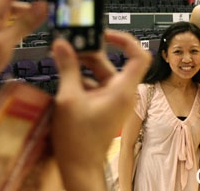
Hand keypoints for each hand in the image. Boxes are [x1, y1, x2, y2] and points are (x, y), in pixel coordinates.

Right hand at [51, 30, 150, 189]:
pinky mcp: (104, 104)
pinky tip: (64, 77)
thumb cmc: (79, 141)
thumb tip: (62, 47)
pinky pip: (95, 84)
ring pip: (99, 73)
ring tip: (61, 60)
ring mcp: (113, 99)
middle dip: (87, 54)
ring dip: (80, 66)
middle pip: (109, 63)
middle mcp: (122, 93)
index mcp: (122, 90)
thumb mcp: (69, 99)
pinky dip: (80, 79)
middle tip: (68, 47)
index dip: (125, 40)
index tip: (106, 34)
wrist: (79, 165)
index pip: (139, 56)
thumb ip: (67, 68)